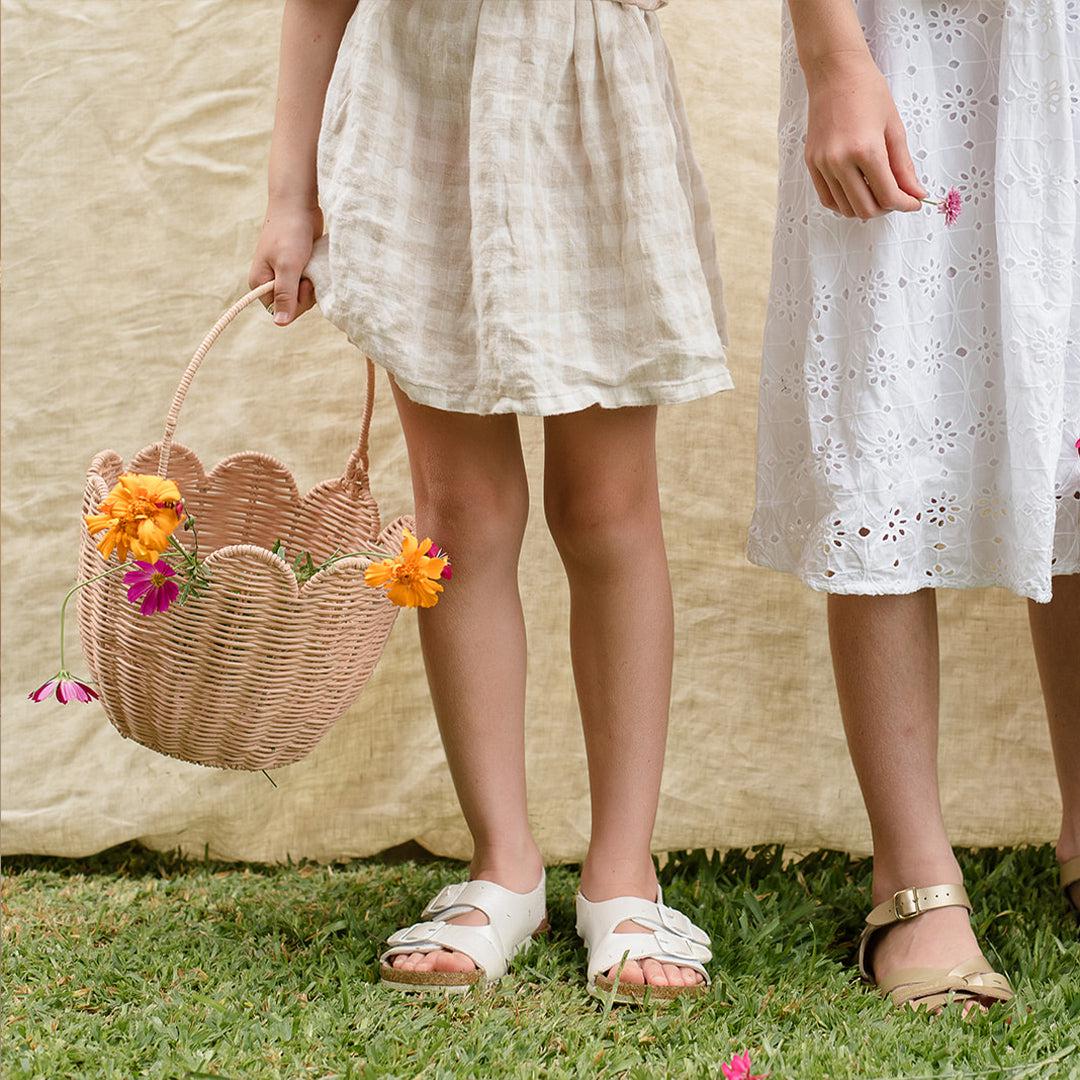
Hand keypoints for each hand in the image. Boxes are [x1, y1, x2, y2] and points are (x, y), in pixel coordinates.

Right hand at [248, 200, 323, 324]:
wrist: (297, 204)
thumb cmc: (290, 232)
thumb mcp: (288, 266)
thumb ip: (285, 294)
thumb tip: (280, 323)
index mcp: (259, 283)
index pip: (280, 311)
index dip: (296, 303)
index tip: (303, 283)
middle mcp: (270, 281)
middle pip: (293, 305)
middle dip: (305, 293)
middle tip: (308, 272)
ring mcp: (283, 274)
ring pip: (302, 295)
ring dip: (312, 284)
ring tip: (310, 264)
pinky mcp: (296, 267)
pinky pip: (308, 283)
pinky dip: (314, 277)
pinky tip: (314, 264)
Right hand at [803, 51, 925, 218]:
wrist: (835, 73)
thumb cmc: (868, 92)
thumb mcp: (894, 128)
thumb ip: (903, 166)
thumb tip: (915, 194)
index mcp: (866, 150)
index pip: (888, 195)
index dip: (905, 204)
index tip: (914, 202)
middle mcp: (840, 161)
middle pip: (865, 209)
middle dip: (886, 208)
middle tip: (896, 197)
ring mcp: (822, 165)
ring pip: (845, 208)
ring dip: (865, 208)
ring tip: (877, 193)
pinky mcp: (811, 164)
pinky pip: (827, 199)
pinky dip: (844, 203)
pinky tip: (857, 192)